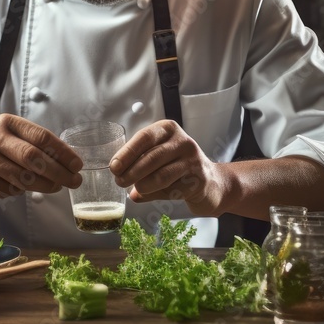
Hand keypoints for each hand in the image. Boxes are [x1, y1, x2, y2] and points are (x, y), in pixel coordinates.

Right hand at [0, 114, 82, 198]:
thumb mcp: (8, 133)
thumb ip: (32, 142)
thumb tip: (66, 161)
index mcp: (7, 123)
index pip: (41, 137)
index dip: (63, 152)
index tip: (77, 164)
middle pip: (34, 158)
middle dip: (59, 172)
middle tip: (73, 180)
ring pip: (23, 178)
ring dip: (45, 185)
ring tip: (56, 186)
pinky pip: (9, 190)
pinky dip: (21, 190)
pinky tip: (24, 186)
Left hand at [109, 120, 225, 215]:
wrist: (210, 182)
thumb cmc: (177, 167)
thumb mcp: (158, 158)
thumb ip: (139, 164)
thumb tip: (118, 175)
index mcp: (168, 129)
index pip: (144, 137)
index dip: (127, 153)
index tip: (114, 167)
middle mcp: (182, 141)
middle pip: (152, 157)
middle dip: (132, 172)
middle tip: (120, 182)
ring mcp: (193, 160)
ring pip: (162, 175)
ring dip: (144, 185)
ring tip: (135, 189)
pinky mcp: (199, 179)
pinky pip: (172, 190)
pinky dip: (158, 194)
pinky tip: (153, 194)